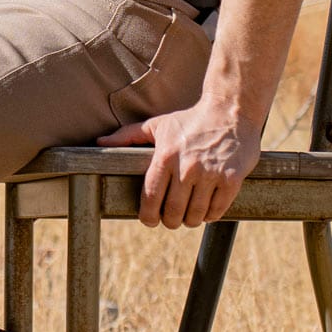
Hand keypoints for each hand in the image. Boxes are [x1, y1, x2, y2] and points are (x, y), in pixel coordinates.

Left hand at [97, 101, 261, 228]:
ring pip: (195, 215)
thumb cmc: (191, 120)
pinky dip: (211, 215)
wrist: (231, 110)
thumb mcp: (158, 125)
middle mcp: (187, 167)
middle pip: (173, 212)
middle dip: (170, 221)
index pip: (150, 197)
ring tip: (189, 216)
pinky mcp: (232, 179)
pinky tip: (207, 210)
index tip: (150, 220)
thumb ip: (128, 135)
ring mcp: (210, 174)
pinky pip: (217, 210)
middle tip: (171, 219)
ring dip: (191, 221)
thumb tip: (100, 142)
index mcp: (165, 156)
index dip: (148, 216)